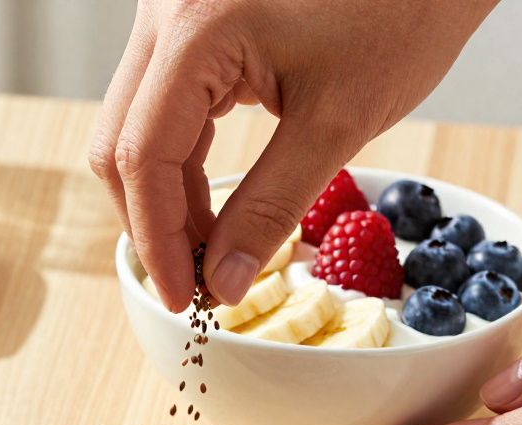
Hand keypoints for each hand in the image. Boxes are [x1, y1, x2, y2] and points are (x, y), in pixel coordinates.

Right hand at [89, 0, 496, 310]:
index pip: (142, 156)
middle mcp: (164, 12)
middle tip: (196, 282)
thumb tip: (224, 281)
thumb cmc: (401, 11)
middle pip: (120, 143)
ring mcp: (170, 14)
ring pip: (135, 128)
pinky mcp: (189, 24)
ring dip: (166, 197)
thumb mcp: (337, 122)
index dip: (157, 240)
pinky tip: (214, 205)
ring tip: (212, 251)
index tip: (183, 298)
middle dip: (153, 221)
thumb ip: (270, 207)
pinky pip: (162, 107)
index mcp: (194, 28)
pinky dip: (182, 163)